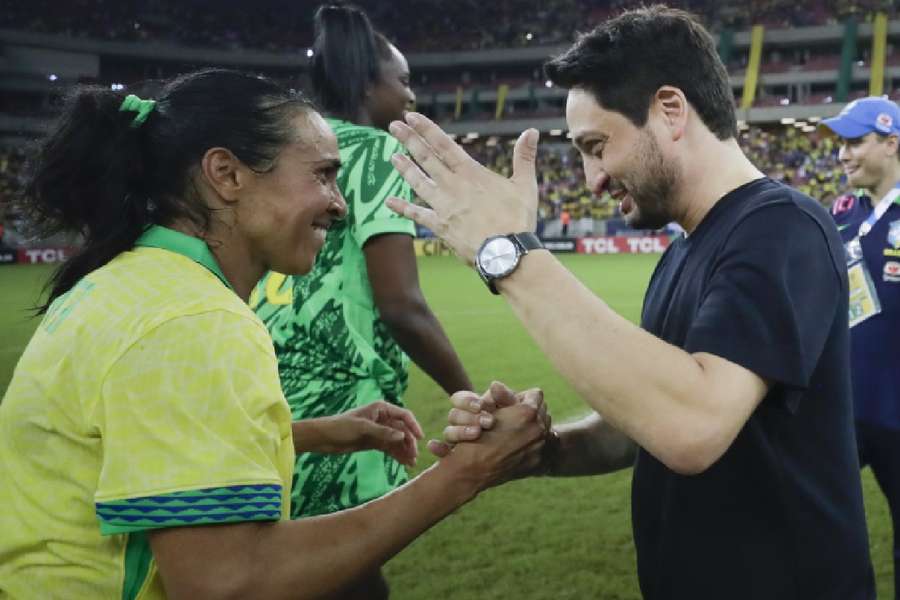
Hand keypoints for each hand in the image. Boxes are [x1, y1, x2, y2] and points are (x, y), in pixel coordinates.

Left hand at [313, 401, 423, 467]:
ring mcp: (380, 431)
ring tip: (411, 463)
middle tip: (414, 456)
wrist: (324, 438)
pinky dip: (397, 454)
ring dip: (405, 450)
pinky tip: (403, 462)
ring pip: (398, 440)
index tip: (420, 438)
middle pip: (402, 430)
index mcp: (381, 408)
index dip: (413, 425)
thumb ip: (382, 432)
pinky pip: (390, 448)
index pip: (403, 415)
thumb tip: (402, 436)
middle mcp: (383, 418)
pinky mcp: (375, 442)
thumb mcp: (362, 428)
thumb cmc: (341, 427)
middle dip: (409, 442)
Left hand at [385, 112, 539, 264]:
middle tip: (393, 126)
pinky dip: (402, 208)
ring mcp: (443, 206)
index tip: (411, 116)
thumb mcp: (525, 185)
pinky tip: (388, 202)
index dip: (426, 128)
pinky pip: (417, 214)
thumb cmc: (518, 220)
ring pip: (418, 182)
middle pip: (426, 158)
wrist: (505, 253)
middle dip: (408, 140)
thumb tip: (532, 132)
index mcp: (471, 173)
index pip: (444, 144)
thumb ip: (524, 157)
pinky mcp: (439, 226)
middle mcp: (453, 186)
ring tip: (392, 156)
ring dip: (404, 168)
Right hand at [439, 386, 547, 489]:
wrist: (473, 470)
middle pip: (543, 410)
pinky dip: (532, 442)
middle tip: (515, 415)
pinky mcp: (537, 461)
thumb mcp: (486, 409)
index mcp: (527, 413)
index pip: (536, 394)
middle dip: (530, 411)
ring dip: (533, 426)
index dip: (522, 397)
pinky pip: (541, 445)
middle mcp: (538, 429)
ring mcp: (539, 447)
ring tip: (516, 429)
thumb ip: (502, 395)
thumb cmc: (475, 436)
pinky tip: (517, 444)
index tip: (513, 403)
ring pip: (544, 427)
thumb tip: (499, 384)